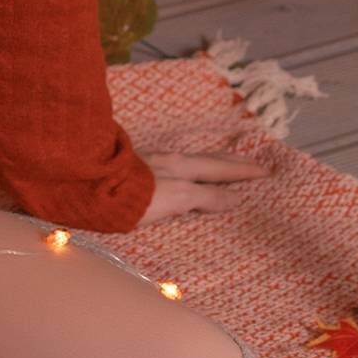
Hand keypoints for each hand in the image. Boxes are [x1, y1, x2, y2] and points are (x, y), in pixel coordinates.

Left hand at [138, 150, 271, 222]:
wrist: (92, 187)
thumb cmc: (136, 196)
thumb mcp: (177, 197)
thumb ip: (205, 196)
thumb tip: (234, 197)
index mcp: (181, 167)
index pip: (219, 169)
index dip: (242, 171)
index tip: (265, 170)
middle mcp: (168, 161)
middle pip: (206, 160)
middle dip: (231, 162)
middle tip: (252, 162)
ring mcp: (151, 164)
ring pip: (189, 162)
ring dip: (210, 165)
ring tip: (221, 167)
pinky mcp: (136, 171)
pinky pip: (173, 168)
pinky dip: (190, 170)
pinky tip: (182, 174)